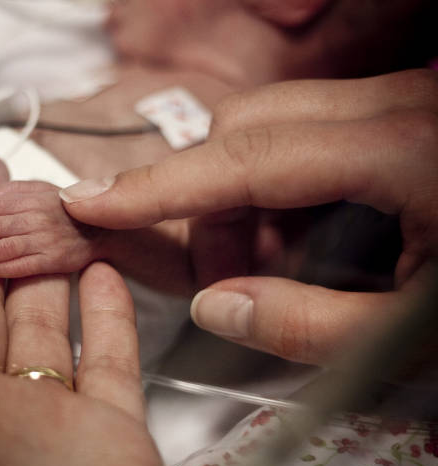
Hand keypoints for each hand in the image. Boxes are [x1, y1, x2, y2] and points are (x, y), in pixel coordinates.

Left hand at [0, 180, 103, 277]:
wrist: (103, 230)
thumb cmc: (71, 210)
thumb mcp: (46, 189)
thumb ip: (18, 189)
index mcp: (32, 200)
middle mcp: (36, 219)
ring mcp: (45, 241)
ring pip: (4, 247)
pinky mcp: (54, 261)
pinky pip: (24, 266)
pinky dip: (3, 268)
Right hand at [58, 69, 437, 366]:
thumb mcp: (418, 332)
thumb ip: (307, 326)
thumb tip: (219, 306)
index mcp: (408, 150)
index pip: (244, 158)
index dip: (158, 185)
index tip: (91, 200)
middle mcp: (401, 105)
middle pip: (249, 127)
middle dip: (211, 200)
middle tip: (225, 275)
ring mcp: (406, 101)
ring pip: (274, 128)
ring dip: (250, 199)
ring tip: (276, 269)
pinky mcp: (407, 113)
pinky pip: (312, 135)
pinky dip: (287, 190)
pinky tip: (313, 241)